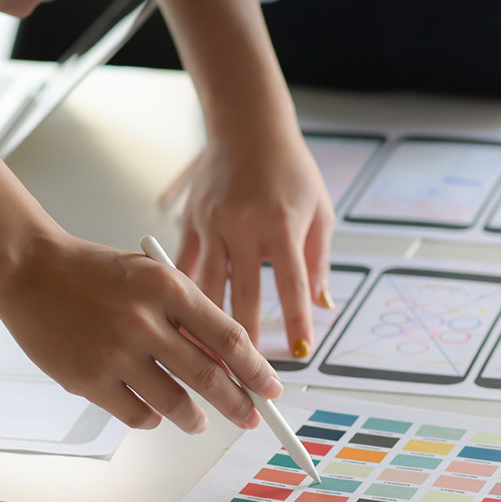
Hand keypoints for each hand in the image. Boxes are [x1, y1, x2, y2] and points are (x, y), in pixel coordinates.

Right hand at [0, 233, 282, 431]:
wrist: (28, 268)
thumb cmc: (95, 273)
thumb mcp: (149, 277)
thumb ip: (186, 315)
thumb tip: (227, 363)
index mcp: (167, 287)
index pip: (228, 338)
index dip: (256, 369)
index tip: (271, 389)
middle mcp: (143, 321)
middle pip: (209, 377)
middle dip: (237, 404)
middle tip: (250, 417)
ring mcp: (114, 353)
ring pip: (174, 404)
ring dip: (194, 418)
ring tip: (200, 421)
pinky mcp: (87, 379)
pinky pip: (136, 415)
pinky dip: (151, 418)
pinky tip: (154, 412)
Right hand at [175, 125, 333, 358]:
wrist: (248, 126)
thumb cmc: (289, 168)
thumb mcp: (318, 210)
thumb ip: (319, 260)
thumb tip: (323, 305)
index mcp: (281, 222)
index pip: (291, 284)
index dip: (295, 321)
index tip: (298, 353)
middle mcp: (243, 225)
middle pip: (242, 295)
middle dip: (244, 342)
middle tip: (245, 375)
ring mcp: (212, 224)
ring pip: (207, 288)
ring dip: (207, 329)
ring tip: (208, 363)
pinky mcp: (190, 223)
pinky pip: (183, 268)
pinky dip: (182, 299)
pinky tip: (178, 327)